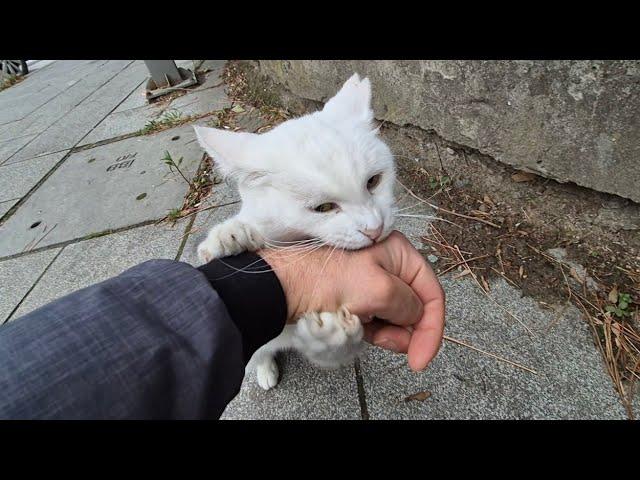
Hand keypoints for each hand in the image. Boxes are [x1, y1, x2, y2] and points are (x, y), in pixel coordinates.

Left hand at [259, 231, 445, 370]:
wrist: (282, 287)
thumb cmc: (325, 280)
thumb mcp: (378, 290)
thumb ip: (409, 305)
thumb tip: (416, 316)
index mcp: (399, 252)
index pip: (432, 292)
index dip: (433, 327)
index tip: (422, 356)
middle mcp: (389, 264)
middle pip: (415, 307)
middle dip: (407, 330)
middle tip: (391, 345)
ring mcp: (372, 282)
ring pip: (396, 317)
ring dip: (388, 332)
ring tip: (366, 331)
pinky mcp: (357, 297)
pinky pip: (377, 320)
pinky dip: (373, 330)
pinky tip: (358, 328)